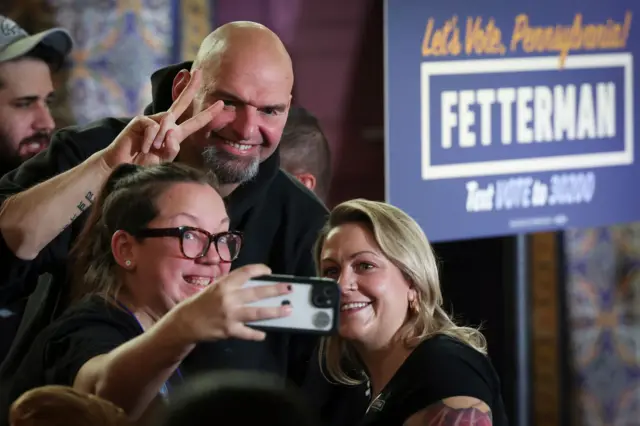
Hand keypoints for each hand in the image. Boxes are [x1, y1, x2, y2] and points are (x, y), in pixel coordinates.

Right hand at [100, 69, 223, 168]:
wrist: (124, 168)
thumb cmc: (145, 164)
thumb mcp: (164, 160)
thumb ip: (172, 148)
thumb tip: (171, 131)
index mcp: (175, 133)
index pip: (195, 122)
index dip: (208, 113)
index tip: (222, 104)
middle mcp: (165, 123)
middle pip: (181, 103)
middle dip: (191, 87)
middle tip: (199, 72)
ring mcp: (153, 120)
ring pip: (167, 123)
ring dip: (159, 141)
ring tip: (150, 151)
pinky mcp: (140, 121)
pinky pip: (152, 127)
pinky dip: (149, 140)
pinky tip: (142, 148)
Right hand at [175, 264, 292, 341]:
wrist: (185, 322)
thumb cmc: (201, 303)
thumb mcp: (214, 288)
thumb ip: (231, 286)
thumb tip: (254, 286)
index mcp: (224, 284)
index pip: (245, 272)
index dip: (259, 270)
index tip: (269, 271)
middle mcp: (229, 298)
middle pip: (257, 292)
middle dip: (275, 290)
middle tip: (289, 289)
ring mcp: (230, 315)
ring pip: (257, 313)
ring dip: (274, 311)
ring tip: (287, 310)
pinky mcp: (229, 330)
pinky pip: (247, 333)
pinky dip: (256, 334)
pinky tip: (264, 334)